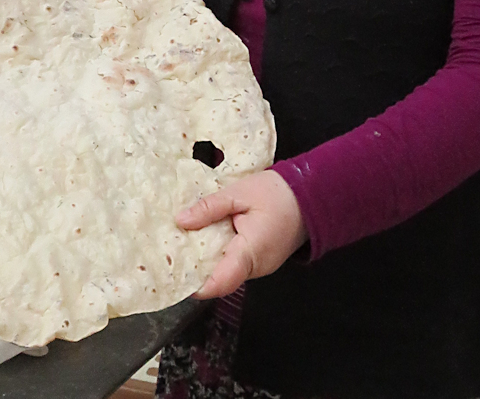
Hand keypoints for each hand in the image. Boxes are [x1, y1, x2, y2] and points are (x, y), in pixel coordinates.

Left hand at [177, 171, 307, 299]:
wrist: (309, 197)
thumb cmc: (277, 193)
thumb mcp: (239, 193)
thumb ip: (209, 208)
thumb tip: (181, 221)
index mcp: (250, 252)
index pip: (219, 282)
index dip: (195, 285)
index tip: (174, 277)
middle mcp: (256, 267)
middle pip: (219, 278)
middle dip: (196, 268)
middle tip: (171, 252)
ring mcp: (260, 267)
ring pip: (227, 271)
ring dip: (207, 260)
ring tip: (184, 242)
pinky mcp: (261, 261)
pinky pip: (236, 264)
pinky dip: (220, 254)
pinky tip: (207, 239)